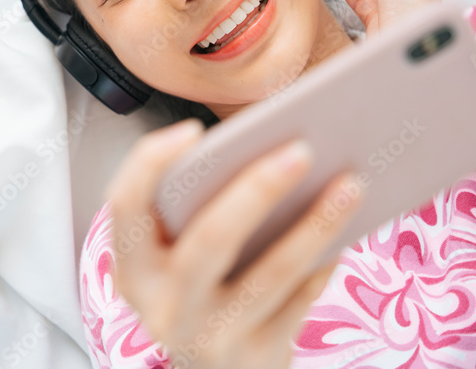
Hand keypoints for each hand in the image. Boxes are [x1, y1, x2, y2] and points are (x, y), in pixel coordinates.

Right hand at [106, 119, 362, 368]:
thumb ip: (193, 208)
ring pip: (272, 272)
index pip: (125, 205)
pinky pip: (301, 300)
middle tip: (301, 150)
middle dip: (259, 189)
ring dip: (316, 223)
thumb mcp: (172, 257)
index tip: (193, 129)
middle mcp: (163, 306)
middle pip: (211, 238)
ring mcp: (210, 337)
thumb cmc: (198, 289)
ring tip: (350, 183)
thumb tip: (261, 147)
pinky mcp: (257, 358)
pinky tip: (349, 228)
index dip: (151, 163)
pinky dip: (325, 259)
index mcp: (133, 267)